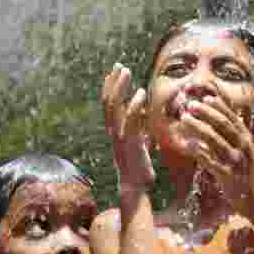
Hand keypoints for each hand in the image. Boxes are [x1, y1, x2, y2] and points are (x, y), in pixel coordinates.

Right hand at [103, 64, 153, 189]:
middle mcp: (113, 132)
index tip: (115, 71)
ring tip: (126, 71)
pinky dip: (134, 104)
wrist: (135, 187)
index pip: (108, 105)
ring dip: (119, 87)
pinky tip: (140, 92)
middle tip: (119, 65)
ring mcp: (119, 137)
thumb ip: (139, 130)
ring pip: (114, 107)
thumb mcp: (139, 144)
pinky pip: (130, 120)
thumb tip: (145, 119)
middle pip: (108, 102)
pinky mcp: (130, 143)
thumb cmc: (139, 168)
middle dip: (113, 82)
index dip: (110, 87)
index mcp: (114, 131)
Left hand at [179, 97, 253, 215]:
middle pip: (223, 125)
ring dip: (198, 127)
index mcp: (247, 140)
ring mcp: (235, 161)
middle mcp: (243, 148)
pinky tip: (188, 145)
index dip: (220, 107)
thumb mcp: (246, 152)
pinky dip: (199, 152)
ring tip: (185, 120)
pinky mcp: (228, 176)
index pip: (233, 119)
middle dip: (206, 113)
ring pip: (215, 140)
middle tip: (191, 105)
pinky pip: (210, 161)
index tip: (206, 98)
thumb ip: (234, 138)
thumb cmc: (248, 174)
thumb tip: (218, 122)